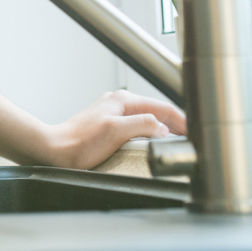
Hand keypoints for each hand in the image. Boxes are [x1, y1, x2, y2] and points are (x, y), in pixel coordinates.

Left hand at [44, 89, 186, 169]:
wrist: (56, 150)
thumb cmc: (80, 142)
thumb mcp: (116, 131)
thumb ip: (143, 124)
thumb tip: (163, 126)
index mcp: (123, 100)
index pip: (162, 107)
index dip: (181, 120)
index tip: (195, 131)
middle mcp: (118, 103)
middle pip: (156, 111)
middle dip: (175, 123)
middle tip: (192, 138)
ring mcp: (113, 114)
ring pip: (147, 118)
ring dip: (163, 128)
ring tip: (178, 140)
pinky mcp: (108, 126)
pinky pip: (137, 126)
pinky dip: (150, 133)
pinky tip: (153, 142)